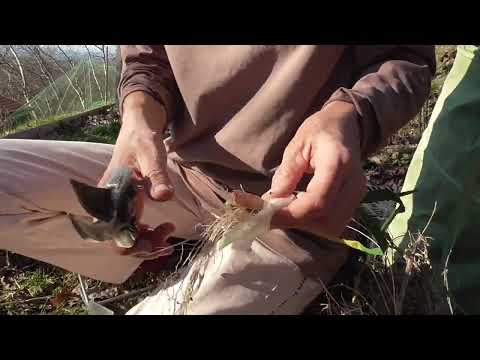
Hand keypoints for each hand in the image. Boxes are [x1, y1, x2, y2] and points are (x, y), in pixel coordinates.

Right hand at [99, 91, 174, 255]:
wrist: (138, 127)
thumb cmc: (143, 140)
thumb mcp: (152, 155)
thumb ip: (157, 176)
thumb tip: (163, 197)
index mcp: (110, 195)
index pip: (113, 235)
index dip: (134, 246)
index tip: (159, 242)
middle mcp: (108, 204)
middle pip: (120, 242)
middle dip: (144, 248)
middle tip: (168, 241)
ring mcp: (116, 205)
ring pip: (125, 238)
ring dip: (147, 243)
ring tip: (168, 233)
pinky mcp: (124, 204)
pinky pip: (131, 228)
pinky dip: (146, 235)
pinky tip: (162, 228)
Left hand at [266, 101, 366, 238]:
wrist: (346, 125)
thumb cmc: (320, 130)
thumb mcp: (297, 145)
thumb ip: (286, 174)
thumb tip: (271, 203)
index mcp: (338, 163)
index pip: (317, 201)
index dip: (290, 214)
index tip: (265, 215)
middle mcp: (353, 183)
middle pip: (326, 220)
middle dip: (295, 220)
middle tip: (272, 212)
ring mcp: (358, 195)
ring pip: (331, 227)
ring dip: (304, 223)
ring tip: (286, 207)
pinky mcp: (355, 202)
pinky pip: (333, 223)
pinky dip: (313, 221)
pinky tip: (299, 206)